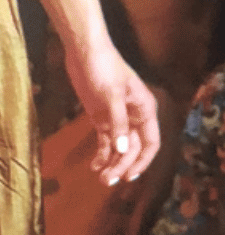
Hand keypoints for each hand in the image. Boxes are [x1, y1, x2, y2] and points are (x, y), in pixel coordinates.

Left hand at [63, 39, 159, 185]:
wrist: (84, 53)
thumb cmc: (103, 68)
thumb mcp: (111, 95)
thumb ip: (117, 123)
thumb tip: (122, 150)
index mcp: (145, 110)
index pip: (150, 142)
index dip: (142, 161)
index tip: (129, 176)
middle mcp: (134, 117)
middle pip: (133, 149)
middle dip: (122, 166)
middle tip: (107, 182)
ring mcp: (117, 119)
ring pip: (118, 148)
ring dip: (111, 164)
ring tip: (101, 179)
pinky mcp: (101, 119)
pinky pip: (105, 142)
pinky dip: (101, 155)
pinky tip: (94, 166)